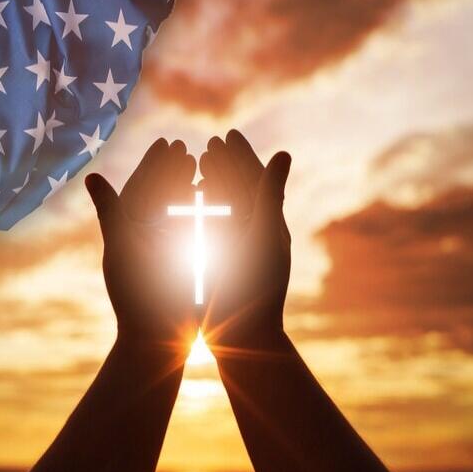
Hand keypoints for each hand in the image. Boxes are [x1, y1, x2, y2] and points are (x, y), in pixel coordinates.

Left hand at [86, 139, 197, 350]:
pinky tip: (212, 202)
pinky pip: (188, 232)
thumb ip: (110, 211)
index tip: (167, 142)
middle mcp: (140, 239)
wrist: (156, 339)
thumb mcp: (123, 250)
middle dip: (169, 171)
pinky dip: (197, 213)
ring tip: (199, 165)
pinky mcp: (177, 264)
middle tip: (184, 147)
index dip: (152, 165)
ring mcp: (160, 251)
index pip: (137, 190)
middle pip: (156, 197)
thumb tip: (89, 175)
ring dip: (184, 187)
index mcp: (124, 232)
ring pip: (173, 212)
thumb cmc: (136, 297)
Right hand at [198, 130, 291, 352]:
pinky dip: (203, 214)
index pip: (256, 181)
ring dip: (214, 185)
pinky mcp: (224, 266)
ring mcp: (240, 250)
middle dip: (227, 166)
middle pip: (240, 191)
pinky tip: (188, 207)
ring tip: (199, 166)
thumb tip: (283, 152)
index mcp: (269, 225)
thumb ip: (270, 194)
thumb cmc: (255, 289)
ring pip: (226, 210)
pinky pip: (213, 231)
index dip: (242, 156)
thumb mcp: (263, 237)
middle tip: (212, 143)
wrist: (245, 338)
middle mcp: (256, 235)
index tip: (228, 133)